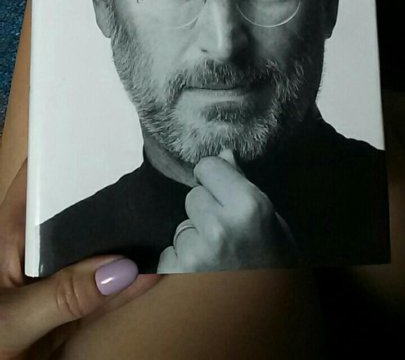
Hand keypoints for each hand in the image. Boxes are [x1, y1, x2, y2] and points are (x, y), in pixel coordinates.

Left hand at [0, 162, 159, 358]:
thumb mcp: (12, 317)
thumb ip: (63, 293)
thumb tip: (123, 266)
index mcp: (10, 233)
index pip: (40, 180)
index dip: (69, 154)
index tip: (111, 133)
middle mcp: (35, 249)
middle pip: (76, 212)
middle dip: (111, 194)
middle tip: (156, 170)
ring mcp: (54, 280)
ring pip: (97, 252)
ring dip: (128, 243)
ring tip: (167, 217)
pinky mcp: (68, 312)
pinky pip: (105, 295)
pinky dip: (129, 288)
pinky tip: (158, 271)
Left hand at [158, 151, 296, 272]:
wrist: (273, 325)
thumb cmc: (280, 269)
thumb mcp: (274, 224)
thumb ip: (245, 187)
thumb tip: (225, 154)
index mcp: (249, 207)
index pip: (208, 167)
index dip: (215, 179)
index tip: (224, 194)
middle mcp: (219, 227)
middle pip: (193, 196)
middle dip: (205, 211)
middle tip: (227, 236)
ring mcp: (195, 254)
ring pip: (181, 227)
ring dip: (193, 240)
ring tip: (219, 262)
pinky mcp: (175, 278)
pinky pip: (169, 256)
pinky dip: (180, 266)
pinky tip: (203, 279)